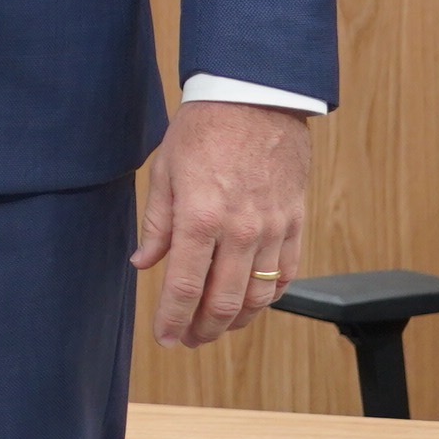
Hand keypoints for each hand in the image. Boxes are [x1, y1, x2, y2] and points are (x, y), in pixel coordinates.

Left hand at [135, 99, 310, 345]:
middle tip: (188, 339)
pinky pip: (286, 275)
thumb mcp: (164, 172)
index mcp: (199, 218)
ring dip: (237, 322)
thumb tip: (143, 262)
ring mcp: (273, 230)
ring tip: (216, 328)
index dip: (172, 319)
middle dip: (203, 330)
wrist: (255, 99)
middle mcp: (240, 232)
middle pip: (223, 302)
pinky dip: (268, 298)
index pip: (183, 287)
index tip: (164, 337)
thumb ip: (156, 224)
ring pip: (259, 297)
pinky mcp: (295, 224)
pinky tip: (252, 304)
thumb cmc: (203, 130)